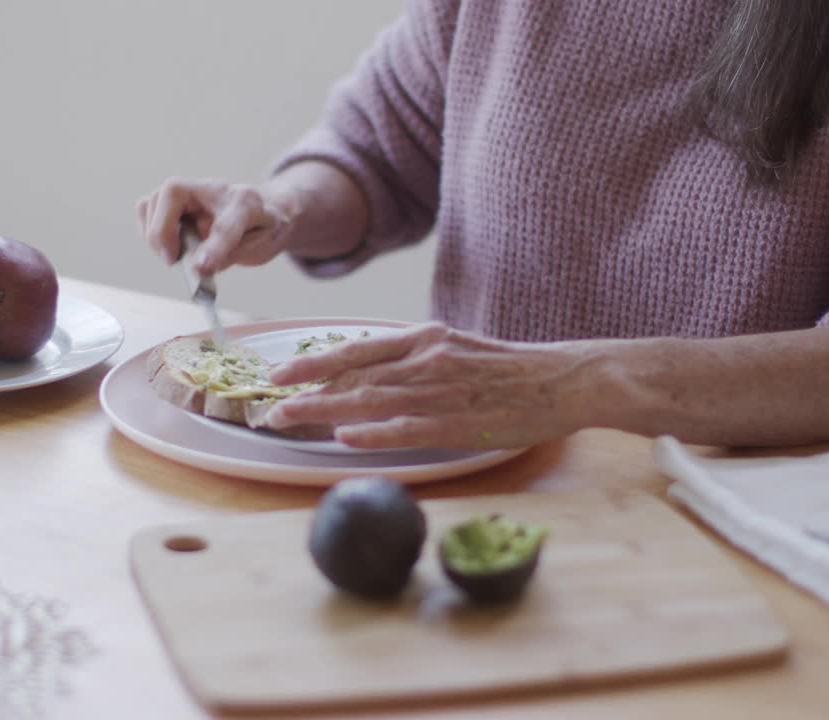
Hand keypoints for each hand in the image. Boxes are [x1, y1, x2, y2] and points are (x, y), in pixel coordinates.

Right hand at [137, 178, 297, 273]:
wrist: (264, 210)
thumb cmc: (262, 227)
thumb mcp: (260, 244)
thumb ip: (230, 254)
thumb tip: (199, 267)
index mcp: (245, 201)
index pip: (226, 222)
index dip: (213, 246)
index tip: (200, 269)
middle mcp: (213, 189)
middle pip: (172, 192)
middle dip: (163, 230)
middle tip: (172, 261)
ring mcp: (191, 192)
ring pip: (154, 200)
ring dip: (154, 232)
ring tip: (173, 256)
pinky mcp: (175, 201)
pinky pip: (148, 208)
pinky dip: (149, 229)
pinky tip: (168, 247)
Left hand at [263, 323, 599, 448]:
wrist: (562, 379)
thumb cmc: (505, 368)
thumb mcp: (453, 347)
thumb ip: (411, 356)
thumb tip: (367, 370)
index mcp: (423, 339)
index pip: (355, 349)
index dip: (312, 362)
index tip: (276, 374)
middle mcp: (426, 360)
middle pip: (353, 377)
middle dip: (304, 393)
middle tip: (266, 407)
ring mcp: (441, 392)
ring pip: (370, 401)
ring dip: (323, 412)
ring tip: (286, 421)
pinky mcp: (458, 424)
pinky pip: (408, 430)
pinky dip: (374, 434)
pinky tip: (345, 439)